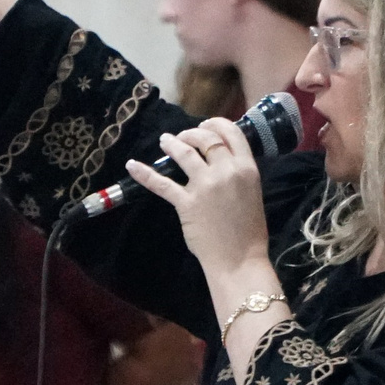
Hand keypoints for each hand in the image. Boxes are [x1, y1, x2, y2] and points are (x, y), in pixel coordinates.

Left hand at [126, 120, 272, 281]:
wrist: (239, 260)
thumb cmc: (250, 232)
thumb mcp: (253, 193)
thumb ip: (239, 174)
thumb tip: (222, 161)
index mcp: (247, 168)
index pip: (232, 132)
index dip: (216, 123)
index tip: (206, 124)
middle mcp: (226, 171)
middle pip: (206, 138)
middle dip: (192, 133)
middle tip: (183, 137)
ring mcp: (205, 185)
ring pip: (184, 152)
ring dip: (171, 143)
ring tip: (164, 141)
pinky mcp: (186, 202)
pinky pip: (161, 183)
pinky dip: (144, 173)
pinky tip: (132, 165)